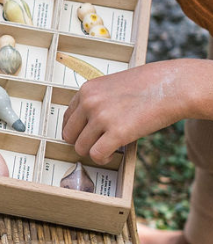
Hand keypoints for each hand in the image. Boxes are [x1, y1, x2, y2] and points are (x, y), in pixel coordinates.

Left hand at [61, 60, 208, 162]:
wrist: (175, 86)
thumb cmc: (151, 84)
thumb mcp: (114, 84)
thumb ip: (99, 99)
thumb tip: (90, 120)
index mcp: (87, 90)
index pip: (68, 118)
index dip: (76, 130)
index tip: (84, 135)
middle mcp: (89, 103)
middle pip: (70, 134)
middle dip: (82, 142)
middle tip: (95, 145)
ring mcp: (102, 118)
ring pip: (81, 147)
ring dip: (92, 152)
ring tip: (105, 150)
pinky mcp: (117, 133)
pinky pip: (97, 154)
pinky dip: (102, 159)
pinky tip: (110, 156)